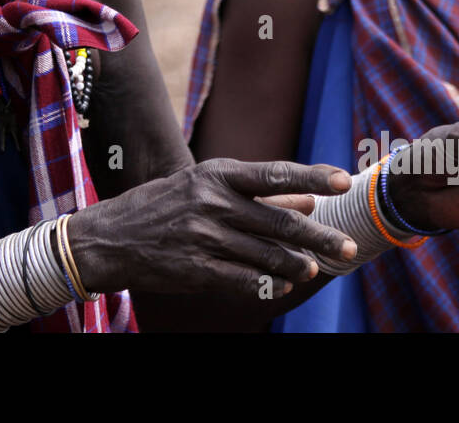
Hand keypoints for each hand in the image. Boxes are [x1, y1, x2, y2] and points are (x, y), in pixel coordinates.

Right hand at [68, 159, 354, 298]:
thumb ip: (256, 193)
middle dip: (319, 236)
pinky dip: (265, 283)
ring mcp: (203, 236)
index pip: (274, 173)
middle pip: (279, 219)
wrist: (108, 237)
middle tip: (349, 247)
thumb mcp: (204, 186)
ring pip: (265, 253)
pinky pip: (241, 279)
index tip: (343, 180)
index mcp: (216, 174)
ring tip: (314, 269)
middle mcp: (212, 202)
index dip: (312, 176)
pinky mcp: (195, 268)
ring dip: (295, 264)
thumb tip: (307, 196)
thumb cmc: (162, 206)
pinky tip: (282, 285)